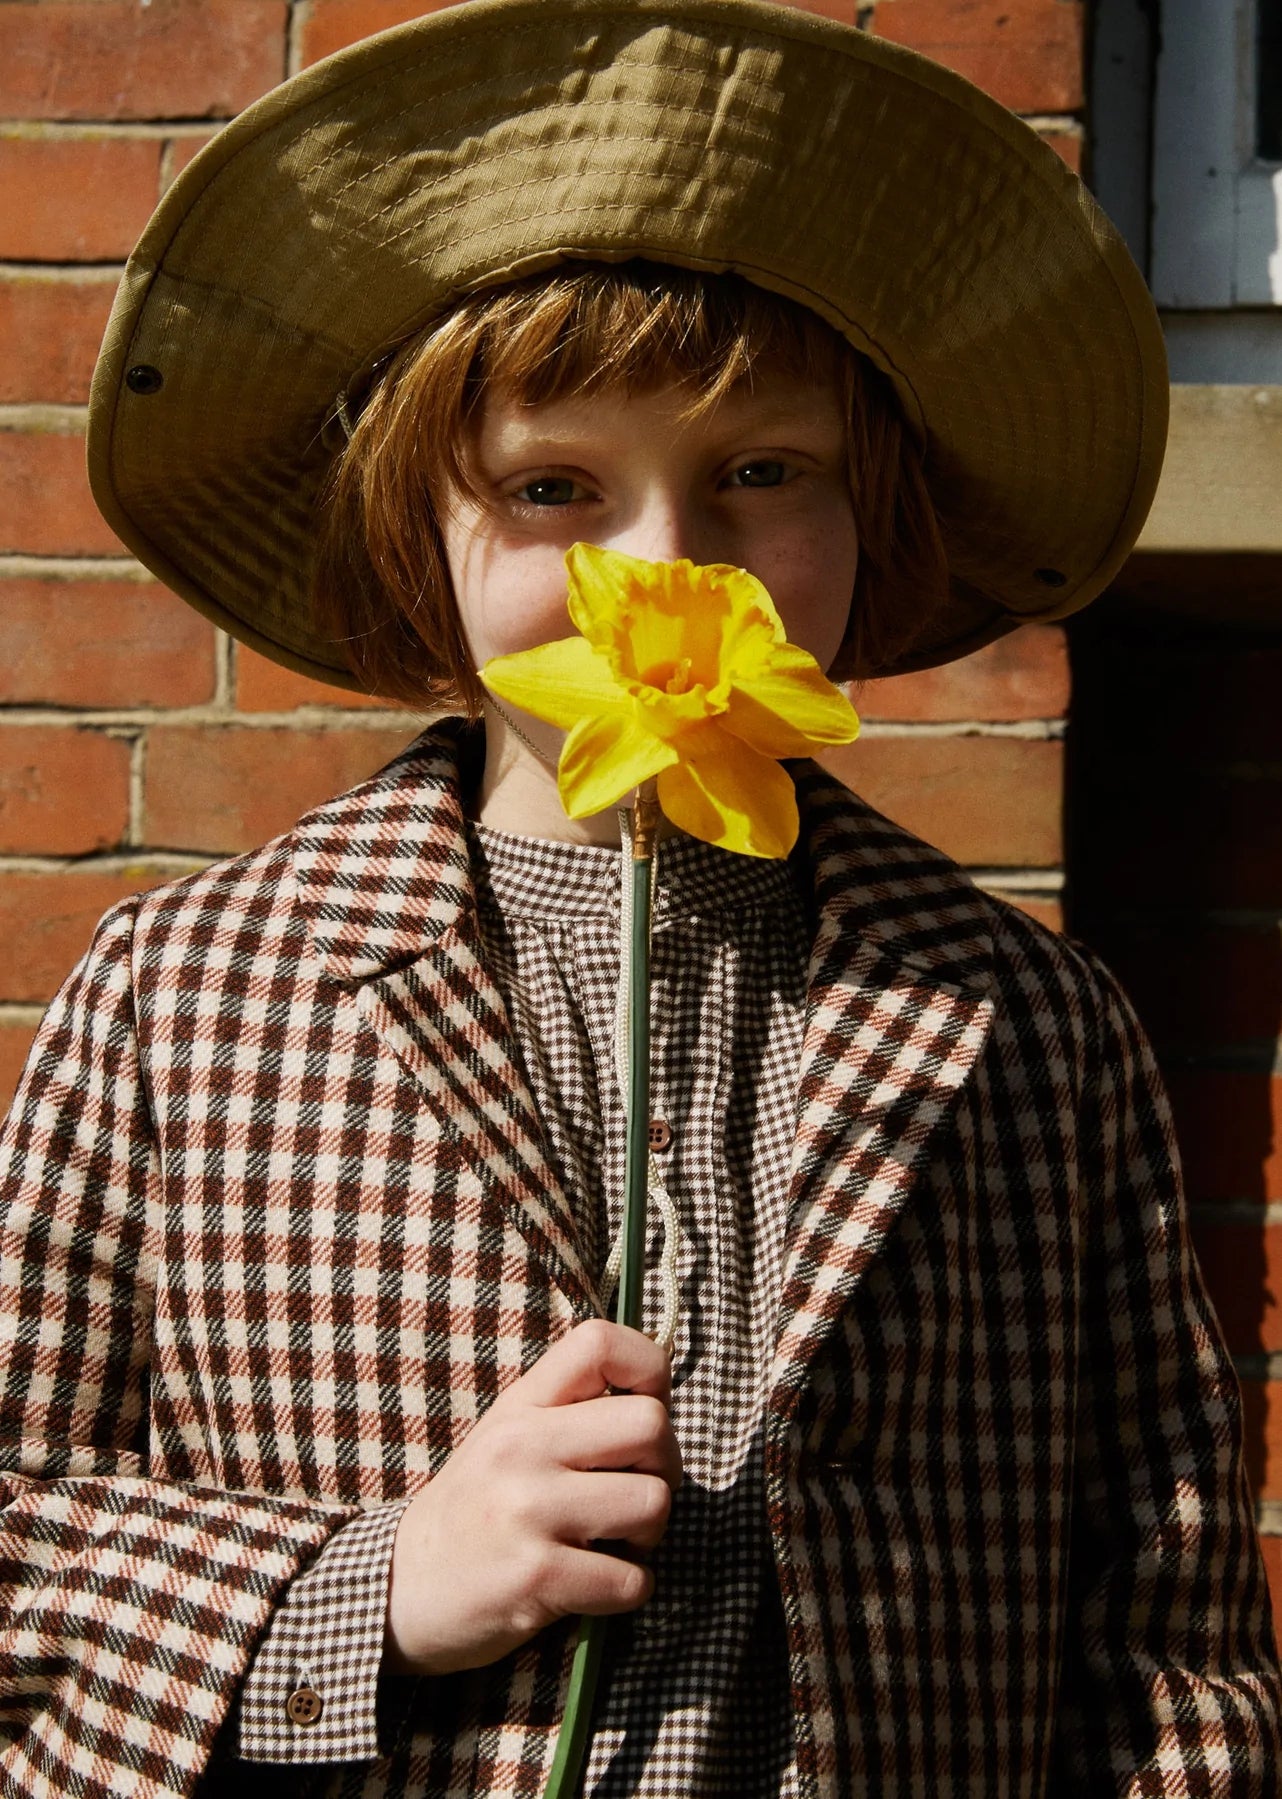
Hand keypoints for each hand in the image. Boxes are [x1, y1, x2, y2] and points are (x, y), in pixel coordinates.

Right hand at [384, 1319, 681, 1675]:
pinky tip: (597, 1586)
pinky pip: (631, 1580)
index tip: (646, 1408)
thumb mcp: (508, 1436)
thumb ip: (571, 1411)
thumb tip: (660, 1406)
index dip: (648, 1368)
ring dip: (649, 1535)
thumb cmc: (476, 1509)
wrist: (401, 1589)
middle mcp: (523, 1447)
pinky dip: (629, 1589)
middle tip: (635, 1492)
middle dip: (664, 1467)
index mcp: (521, 1405)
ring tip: (613, 1543)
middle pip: (651, 1425)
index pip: (600, 1343)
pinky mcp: (535, 1577)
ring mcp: (527, 1510)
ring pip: (652, 1502)